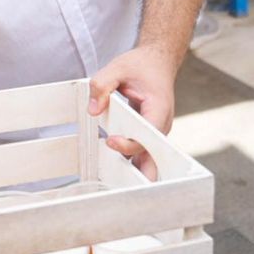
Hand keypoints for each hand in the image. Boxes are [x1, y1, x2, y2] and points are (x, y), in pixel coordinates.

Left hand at [88, 43, 180, 177]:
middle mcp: (161, 124)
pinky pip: (142, 151)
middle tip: (124, 191)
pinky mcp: (149, 133)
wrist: (157, 62)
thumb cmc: (142, 66)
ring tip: (117, 189)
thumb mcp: (118, 68)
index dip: (129, 144)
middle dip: (142, 175)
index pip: (147, 136)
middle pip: (154, 157)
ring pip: (149, 158)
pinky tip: (118, 174)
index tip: (110, 141)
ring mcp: (156, 131)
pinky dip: (132, 161)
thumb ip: (102, 85)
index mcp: (158, 109)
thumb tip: (93, 109)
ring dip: (136, 171)